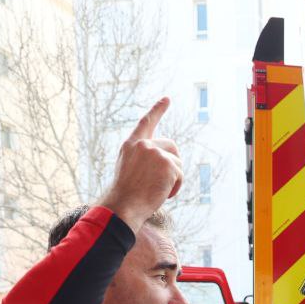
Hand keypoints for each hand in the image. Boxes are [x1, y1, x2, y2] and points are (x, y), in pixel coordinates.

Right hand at [96, 97, 183, 231]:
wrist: (124, 205)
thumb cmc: (126, 194)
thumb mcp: (129, 168)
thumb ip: (144, 157)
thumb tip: (166, 160)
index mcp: (131, 144)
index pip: (147, 122)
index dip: (157, 110)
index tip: (167, 99)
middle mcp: (143, 144)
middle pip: (171, 146)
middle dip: (173, 162)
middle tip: (161, 181)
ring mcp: (156, 152)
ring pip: (177, 162)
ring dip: (173, 178)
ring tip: (157, 189)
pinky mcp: (168, 164)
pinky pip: (180, 175)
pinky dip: (175, 187)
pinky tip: (162, 193)